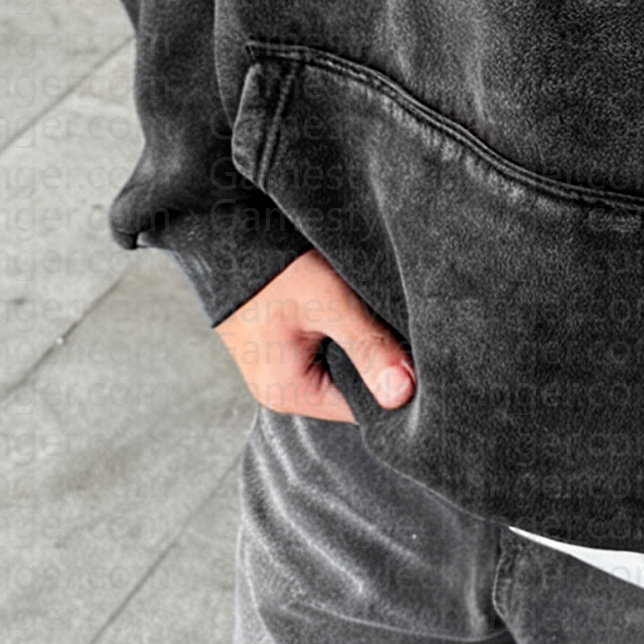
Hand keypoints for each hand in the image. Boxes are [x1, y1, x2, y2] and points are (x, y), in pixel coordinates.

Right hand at [214, 249, 415, 422]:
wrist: (227, 235)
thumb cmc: (277, 270)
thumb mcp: (329, 304)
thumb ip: (369, 347)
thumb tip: (404, 393)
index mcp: (290, 393)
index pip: (363, 408)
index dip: (394, 383)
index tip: (416, 353)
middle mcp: (283, 390)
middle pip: (352, 389)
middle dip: (378, 363)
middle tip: (399, 327)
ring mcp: (281, 369)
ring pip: (342, 368)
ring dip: (361, 346)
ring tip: (371, 314)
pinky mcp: (284, 347)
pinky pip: (327, 351)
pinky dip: (343, 334)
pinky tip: (352, 311)